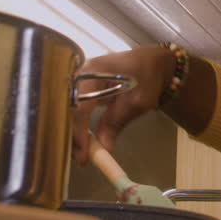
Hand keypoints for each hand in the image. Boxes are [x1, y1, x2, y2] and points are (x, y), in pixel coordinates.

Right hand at [71, 47, 175, 165]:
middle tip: (80, 157)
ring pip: (68, 109)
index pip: (79, 105)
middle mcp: (81, 73)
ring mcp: (79, 79)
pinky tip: (81, 140)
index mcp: (94, 72)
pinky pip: (74, 107)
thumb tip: (104, 149)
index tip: (84, 153)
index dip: (79, 131)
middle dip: (71, 134)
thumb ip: (117, 122)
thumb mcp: (138, 101)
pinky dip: (76, 124)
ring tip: (81, 152)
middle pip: (67, 108)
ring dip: (73, 131)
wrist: (153, 62)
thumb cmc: (148, 76)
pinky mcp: (82, 86)